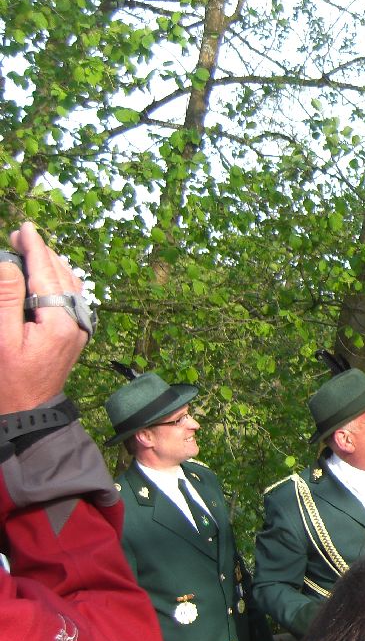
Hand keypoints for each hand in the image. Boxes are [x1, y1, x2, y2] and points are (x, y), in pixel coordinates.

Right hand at [0, 222, 86, 412]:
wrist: (29, 412)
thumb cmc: (9, 379)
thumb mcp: (0, 338)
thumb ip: (6, 298)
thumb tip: (10, 263)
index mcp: (61, 321)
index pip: (46, 273)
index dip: (34, 248)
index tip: (24, 228)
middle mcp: (77, 321)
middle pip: (61, 275)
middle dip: (40, 254)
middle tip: (18, 237)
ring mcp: (80, 328)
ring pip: (69, 284)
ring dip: (49, 266)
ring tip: (27, 251)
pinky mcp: (76, 333)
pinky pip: (70, 298)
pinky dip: (55, 282)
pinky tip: (42, 276)